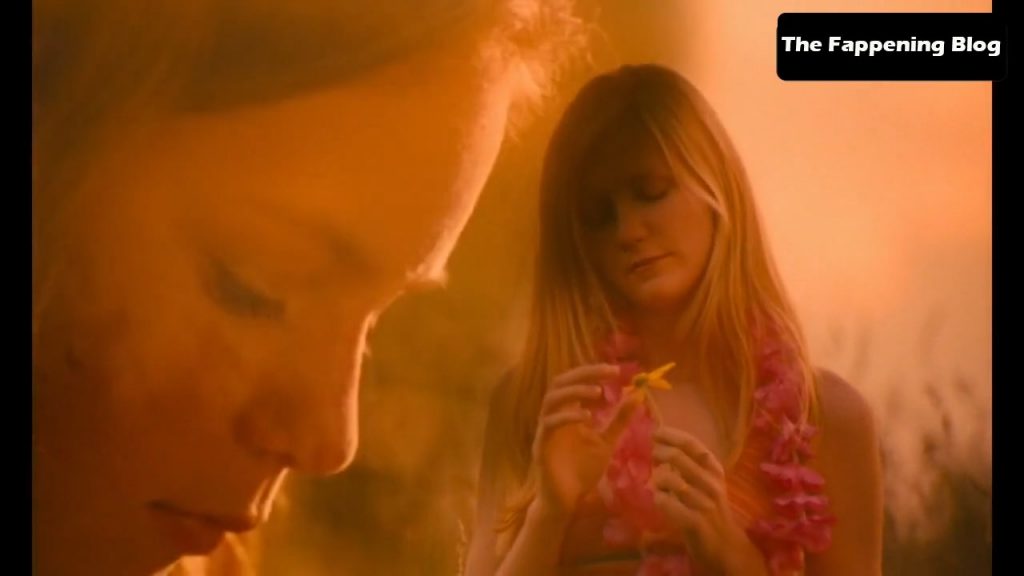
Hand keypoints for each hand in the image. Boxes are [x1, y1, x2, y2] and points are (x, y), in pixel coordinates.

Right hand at [532, 364, 643, 519]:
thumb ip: (619, 420)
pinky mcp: (541, 445)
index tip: (617, 371)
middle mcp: (554, 416)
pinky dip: (567, 416)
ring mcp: (545, 430)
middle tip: (610, 372)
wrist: (567, 501)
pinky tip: (587, 417)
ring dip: (575, 392)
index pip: (575, 382)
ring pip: (552, 399)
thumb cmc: (582, 471)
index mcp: (568, 412)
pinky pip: (549, 424)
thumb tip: (637, 397)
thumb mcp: (607, 441)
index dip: (594, 373)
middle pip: (560, 383)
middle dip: (585, 374)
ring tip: (599, 392)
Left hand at [650, 427, 767, 575]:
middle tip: (654, 456)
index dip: (672, 435)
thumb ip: (690, 466)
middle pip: (678, 457)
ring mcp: (704, 503)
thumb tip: (663, 446)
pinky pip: (665, 502)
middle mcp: (712, 484)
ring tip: (658, 484)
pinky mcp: (695, 522)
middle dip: (659, 452)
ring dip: (657, 479)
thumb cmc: (711, 509)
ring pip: (668, 480)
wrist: (725, 544)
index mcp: (715, 470)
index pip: (692, 444)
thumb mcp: (707, 483)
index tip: (657, 432)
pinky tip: (662, 501)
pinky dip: (658, 498)